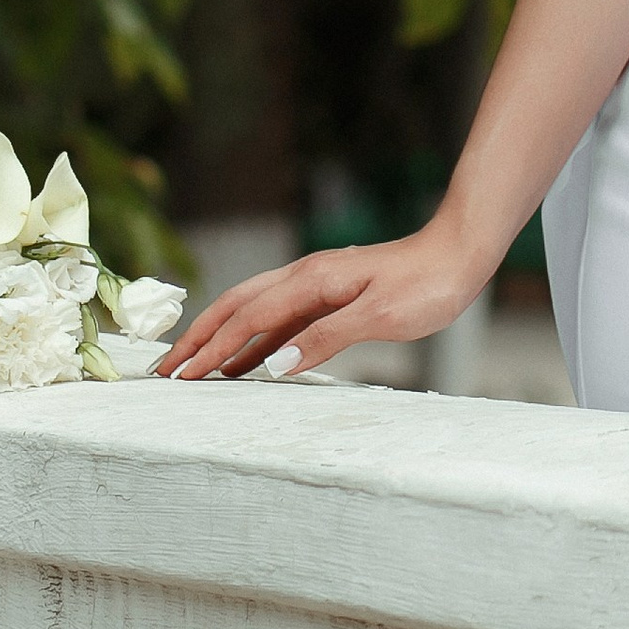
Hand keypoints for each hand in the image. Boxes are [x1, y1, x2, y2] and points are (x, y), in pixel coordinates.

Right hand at [158, 224, 482, 382]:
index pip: (248, 317)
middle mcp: (308, 277)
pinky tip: (249, 363)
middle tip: (167, 370)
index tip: (180, 375)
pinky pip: (282, 319)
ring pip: (257, 310)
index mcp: (313, 280)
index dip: (212, 347)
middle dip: (201, 336)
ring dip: (223, 336)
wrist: (461, 253)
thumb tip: (272, 363)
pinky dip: (255, 339)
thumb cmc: (427, 284)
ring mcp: (320, 285)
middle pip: (239, 305)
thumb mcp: (379, 316)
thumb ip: (325, 338)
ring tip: (194, 368)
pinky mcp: (334, 296)